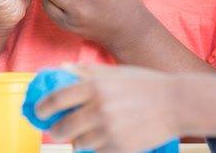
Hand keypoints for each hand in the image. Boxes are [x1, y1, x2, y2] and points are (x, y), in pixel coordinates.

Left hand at [38, 65, 180, 152]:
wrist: (176, 104)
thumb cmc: (145, 84)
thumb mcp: (115, 72)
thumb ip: (86, 72)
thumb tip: (60, 69)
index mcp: (94, 87)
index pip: (55, 100)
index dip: (42, 108)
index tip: (39, 112)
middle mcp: (98, 109)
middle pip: (61, 128)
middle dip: (56, 130)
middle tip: (58, 128)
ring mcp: (109, 131)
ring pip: (78, 144)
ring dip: (77, 140)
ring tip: (85, 132)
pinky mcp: (119, 148)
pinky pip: (97, 152)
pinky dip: (96, 147)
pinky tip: (105, 137)